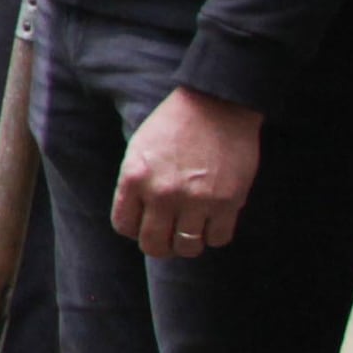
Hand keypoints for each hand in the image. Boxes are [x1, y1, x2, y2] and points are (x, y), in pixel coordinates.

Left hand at [114, 85, 264, 261]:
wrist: (217, 104)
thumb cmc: (175, 124)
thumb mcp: (139, 149)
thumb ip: (135, 184)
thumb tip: (138, 219)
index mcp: (134, 178)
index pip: (124, 226)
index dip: (135, 229)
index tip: (146, 224)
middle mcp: (162, 193)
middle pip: (153, 245)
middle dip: (160, 246)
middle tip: (169, 237)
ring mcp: (195, 199)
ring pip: (187, 248)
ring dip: (189, 244)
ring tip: (193, 230)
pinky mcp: (227, 201)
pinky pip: (218, 239)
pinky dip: (215, 236)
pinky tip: (213, 221)